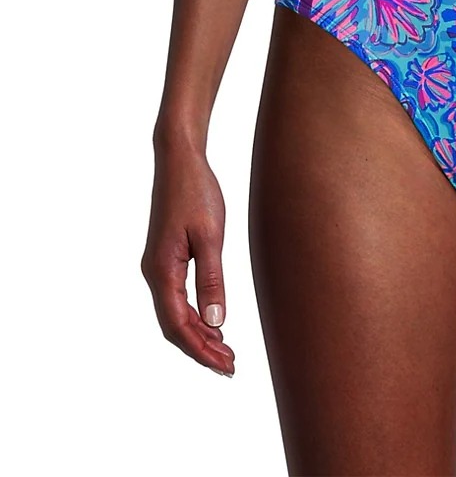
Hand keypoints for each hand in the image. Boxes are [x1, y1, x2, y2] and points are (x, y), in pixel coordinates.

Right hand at [141, 142, 235, 376]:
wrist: (179, 161)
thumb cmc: (196, 192)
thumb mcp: (210, 236)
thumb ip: (212, 279)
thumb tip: (215, 322)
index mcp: (162, 270)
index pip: (178, 325)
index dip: (201, 350)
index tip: (225, 365)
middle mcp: (154, 273)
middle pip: (174, 325)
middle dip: (201, 349)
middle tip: (230, 365)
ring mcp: (158, 266)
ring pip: (174, 313)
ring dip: (198, 334)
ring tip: (225, 351)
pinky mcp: (166, 259)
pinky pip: (176, 298)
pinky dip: (193, 315)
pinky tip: (213, 322)